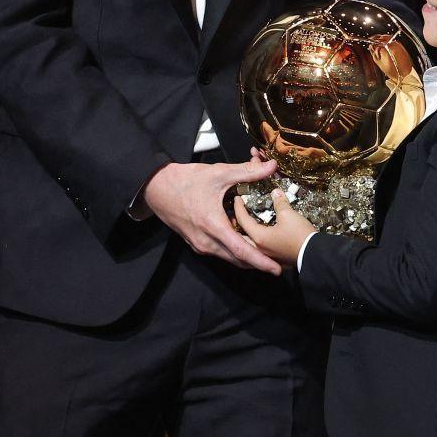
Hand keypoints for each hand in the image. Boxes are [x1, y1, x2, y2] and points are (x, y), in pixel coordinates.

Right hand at [143, 158, 280, 274]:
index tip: (276, 269)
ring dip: (246, 256)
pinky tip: (244, 240)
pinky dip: (234, 251)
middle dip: (259, 262)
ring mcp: (200, 245)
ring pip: (228, 257)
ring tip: (266, 253)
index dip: (261, 261)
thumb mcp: (218, 174)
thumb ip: (247, 172)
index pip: (241, 251)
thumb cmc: (186, 181)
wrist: (157, 188)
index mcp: (213, 226)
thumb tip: (271, 167)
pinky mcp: (196, 243)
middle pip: (237, 259)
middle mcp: (206, 242)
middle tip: (279, 262)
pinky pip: (219, 252)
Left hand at [233, 188, 316, 268]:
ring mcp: (267, 255)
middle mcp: (259, 248)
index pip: (242, 220)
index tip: (238, 198)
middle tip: (237, 214)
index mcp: (258, 237)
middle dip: (237, 225)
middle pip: (241, 236)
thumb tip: (275, 193)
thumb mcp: (288, 214)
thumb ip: (279, 202)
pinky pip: (260, 249)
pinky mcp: (276, 258)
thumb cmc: (299, 235)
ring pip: (250, 244)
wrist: (314, 254)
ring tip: (247, 225)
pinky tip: (262, 235)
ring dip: (246, 234)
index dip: (239, 207)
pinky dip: (256, 241)